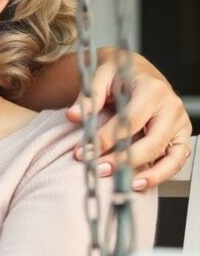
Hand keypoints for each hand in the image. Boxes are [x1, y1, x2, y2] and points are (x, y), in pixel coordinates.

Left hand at [68, 54, 191, 190]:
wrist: (138, 70)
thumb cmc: (119, 73)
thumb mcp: (100, 75)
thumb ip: (88, 97)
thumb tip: (74, 116)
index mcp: (153, 90)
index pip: (129, 122)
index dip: (106, 140)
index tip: (84, 153)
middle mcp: (172, 108)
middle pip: (152, 143)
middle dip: (124, 160)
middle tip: (99, 170)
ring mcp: (180, 124)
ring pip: (171, 157)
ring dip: (148, 175)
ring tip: (125, 185)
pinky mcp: (181, 136)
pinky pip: (176, 161)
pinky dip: (160, 175)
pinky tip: (139, 183)